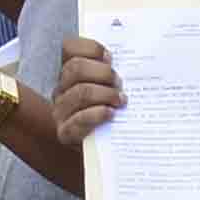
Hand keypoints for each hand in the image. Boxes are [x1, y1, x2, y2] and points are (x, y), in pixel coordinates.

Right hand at [43, 38, 124, 152]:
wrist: (97, 151)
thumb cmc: (108, 114)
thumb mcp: (109, 89)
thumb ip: (114, 73)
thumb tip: (138, 58)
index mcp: (69, 73)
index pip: (69, 48)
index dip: (91, 48)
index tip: (111, 57)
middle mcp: (61, 89)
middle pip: (75, 68)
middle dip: (102, 73)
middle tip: (119, 83)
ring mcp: (60, 111)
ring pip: (80, 92)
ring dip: (105, 94)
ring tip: (120, 100)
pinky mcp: (65, 133)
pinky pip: (79, 119)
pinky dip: (97, 114)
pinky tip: (111, 114)